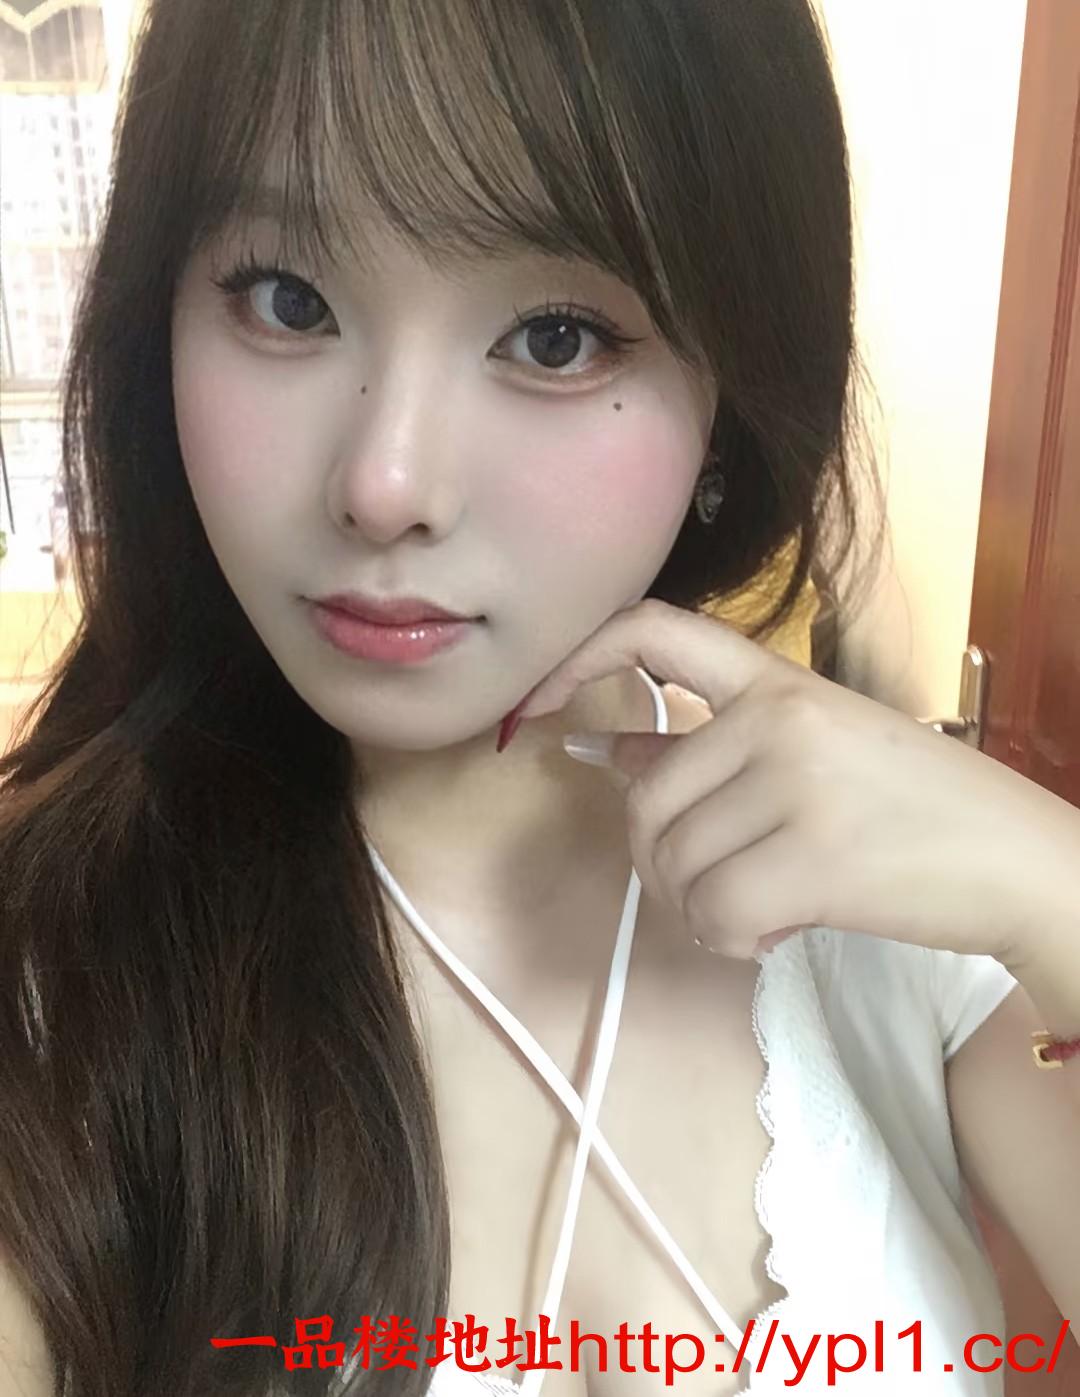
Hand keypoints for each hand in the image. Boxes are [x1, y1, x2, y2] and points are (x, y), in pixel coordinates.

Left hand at [511, 599, 1079, 963]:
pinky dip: (729, 940)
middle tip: (717, 886)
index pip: (653, 632)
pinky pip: (712, 913)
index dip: (575, 659)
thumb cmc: (915, 807)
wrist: (1021, 860)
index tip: (533, 706)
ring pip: (673, 866)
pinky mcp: (814, 858)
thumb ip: (706, 748)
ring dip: (701, 908)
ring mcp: (796, 783)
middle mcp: (778, 718)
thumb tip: (597, 749)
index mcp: (777, 680)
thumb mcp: (813, 752)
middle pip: (643, 800)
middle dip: (659, 864)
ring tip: (763, 907)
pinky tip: (776, 931)